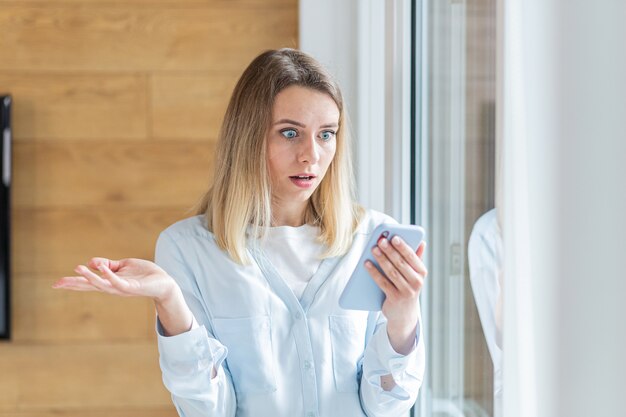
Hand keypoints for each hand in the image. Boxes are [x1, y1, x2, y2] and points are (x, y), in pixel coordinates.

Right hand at [53, 257, 175, 302]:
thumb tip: (92, 262)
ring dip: (90, 277)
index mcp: (110, 282)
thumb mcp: (124, 266)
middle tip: (57, 283)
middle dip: (74, 284)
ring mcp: (122, 288)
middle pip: (90, 286)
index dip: (73, 283)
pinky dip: (109, 275)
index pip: (88, 283)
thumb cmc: (144, 274)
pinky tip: (102, 268)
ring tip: (77, 269)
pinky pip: (118, 281)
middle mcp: (113, 287)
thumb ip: (108, 264)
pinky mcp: (132, 287)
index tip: (56, 283)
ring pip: (102, 284)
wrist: (164, 282)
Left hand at [366, 237, 426, 354]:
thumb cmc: (408, 288)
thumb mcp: (414, 274)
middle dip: (390, 251)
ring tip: (373, 249)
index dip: (403, 246)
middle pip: (400, 263)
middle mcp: (417, 282)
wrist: (404, 315)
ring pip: (392, 272)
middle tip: (380, 240)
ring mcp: (406, 292)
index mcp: (422, 273)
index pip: (412, 257)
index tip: (394, 237)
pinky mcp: (395, 299)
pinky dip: (374, 273)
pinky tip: (367, 264)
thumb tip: (422, 242)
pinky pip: (383, 283)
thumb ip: (416, 258)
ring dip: (381, 259)